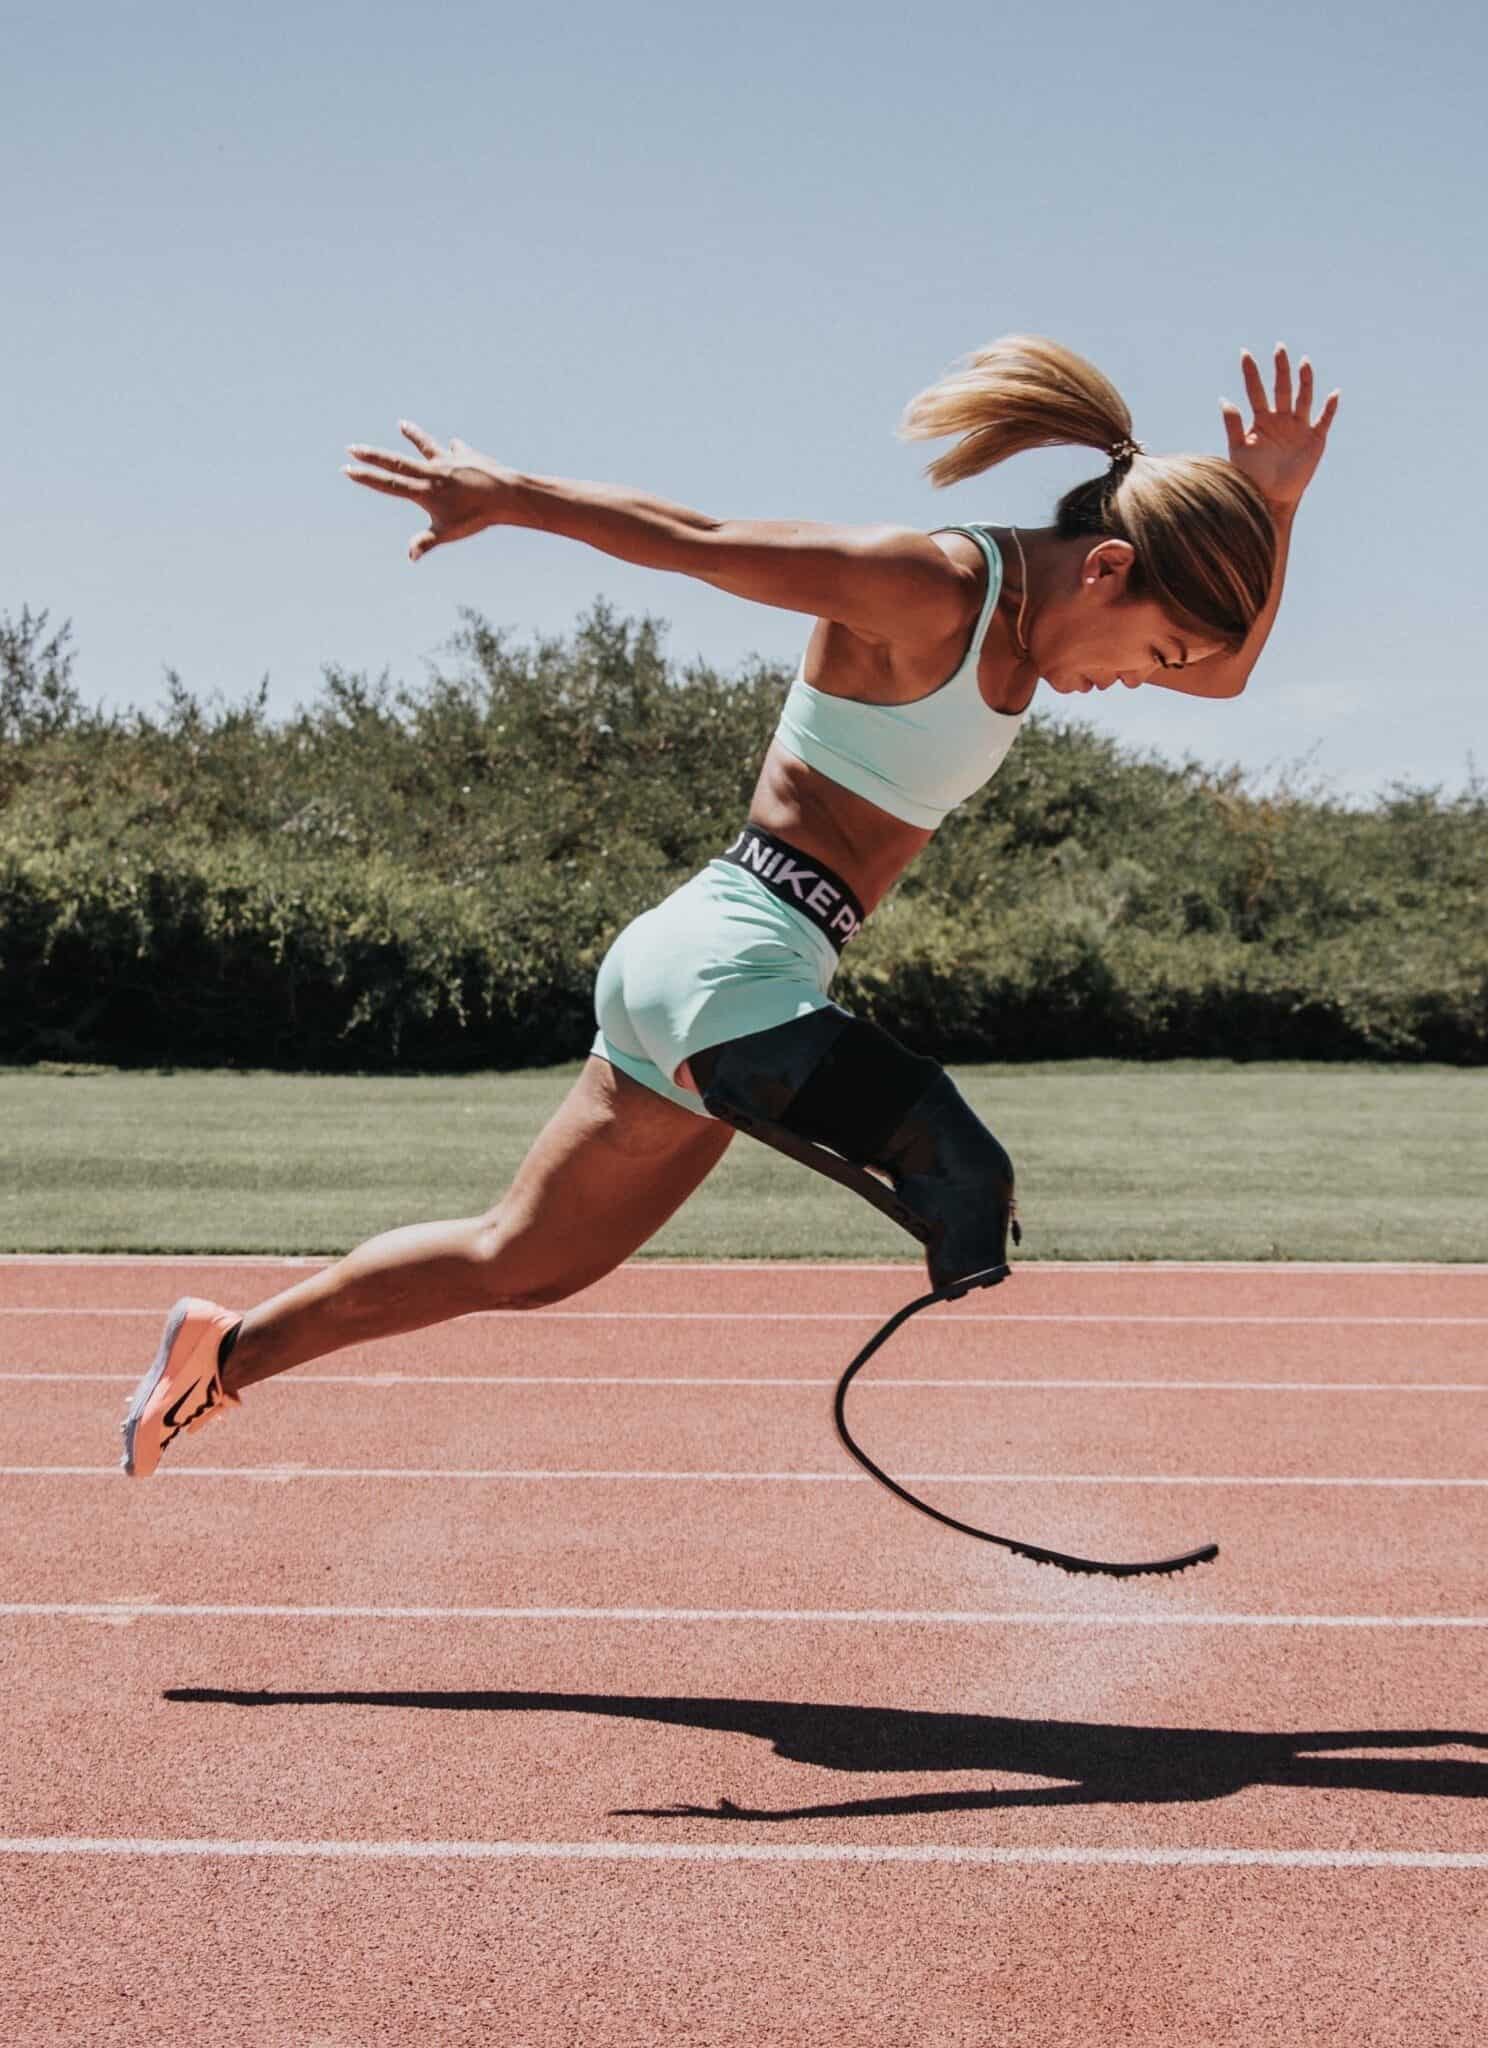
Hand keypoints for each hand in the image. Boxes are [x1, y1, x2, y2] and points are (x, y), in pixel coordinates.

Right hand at [342, 421, 515, 562]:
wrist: (504, 495)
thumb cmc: (475, 517)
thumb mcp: (447, 533)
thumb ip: (426, 542)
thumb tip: (410, 557)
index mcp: (424, 491)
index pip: (388, 484)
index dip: (366, 478)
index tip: (347, 469)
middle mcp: (431, 472)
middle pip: (396, 462)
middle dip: (372, 456)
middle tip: (352, 448)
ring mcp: (448, 461)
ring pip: (425, 446)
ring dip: (413, 435)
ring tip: (402, 424)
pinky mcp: (466, 456)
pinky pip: (457, 450)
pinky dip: (454, 449)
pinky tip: (454, 445)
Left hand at [1220, 346, 1338, 511]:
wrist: (1270, 496)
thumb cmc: (1251, 475)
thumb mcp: (1239, 449)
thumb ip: (1233, 425)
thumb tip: (1224, 399)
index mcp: (1261, 419)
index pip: (1255, 391)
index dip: (1251, 373)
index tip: (1244, 353)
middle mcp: (1281, 418)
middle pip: (1281, 388)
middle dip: (1280, 368)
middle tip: (1279, 347)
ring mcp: (1299, 426)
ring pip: (1303, 398)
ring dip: (1304, 381)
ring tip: (1304, 362)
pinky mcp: (1314, 439)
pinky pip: (1323, 420)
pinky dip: (1329, 408)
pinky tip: (1333, 394)